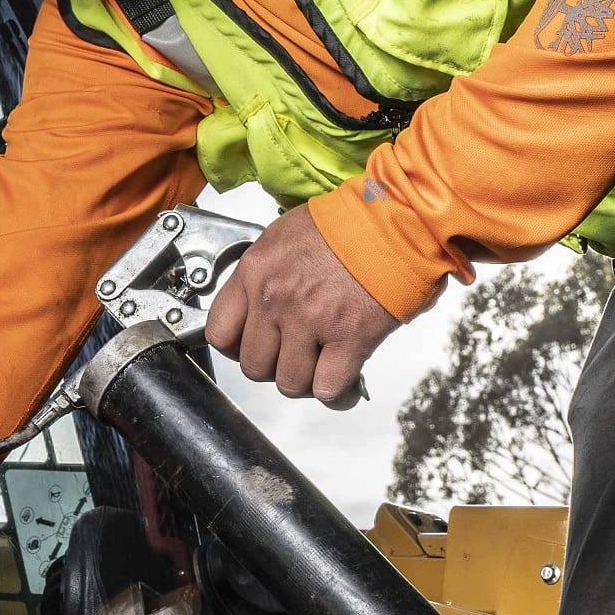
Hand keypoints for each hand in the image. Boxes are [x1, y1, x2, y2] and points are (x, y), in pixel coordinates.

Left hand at [203, 206, 400, 407]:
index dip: (237, 347)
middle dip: (275, 366)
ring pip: (289, 383)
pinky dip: (338, 394)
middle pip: (254, 365)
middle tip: (296, 355)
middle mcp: (276, 298)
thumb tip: (260, 307)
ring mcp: (310, 320)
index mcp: (256, 271)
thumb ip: (265, 273)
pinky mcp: (348, 337)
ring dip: (307, 381)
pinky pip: (327, 389)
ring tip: (322, 366)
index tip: (255, 345)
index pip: (219, 332)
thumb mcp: (286, 236)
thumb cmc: (347, 223)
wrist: (395, 219)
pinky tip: (347, 382)